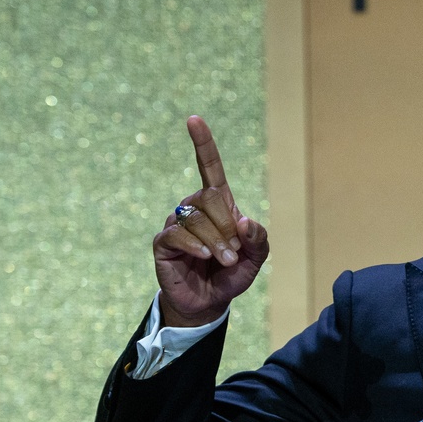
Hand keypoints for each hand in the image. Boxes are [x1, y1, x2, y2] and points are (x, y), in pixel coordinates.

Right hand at [152, 115, 269, 326]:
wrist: (210, 302)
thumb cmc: (232, 275)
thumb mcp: (256, 257)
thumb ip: (259, 238)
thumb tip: (245, 221)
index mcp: (218, 205)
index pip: (210, 168)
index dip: (203, 144)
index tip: (194, 119)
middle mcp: (195, 208)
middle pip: (210, 198)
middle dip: (227, 227)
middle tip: (233, 253)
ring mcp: (177, 224)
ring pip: (196, 218)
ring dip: (216, 242)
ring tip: (223, 261)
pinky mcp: (164, 243)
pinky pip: (177, 234)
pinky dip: (196, 245)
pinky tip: (205, 256)